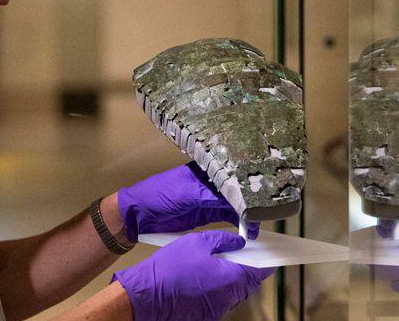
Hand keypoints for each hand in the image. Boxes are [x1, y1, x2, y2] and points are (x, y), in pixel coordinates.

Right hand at [112, 230, 274, 320]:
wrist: (145, 297)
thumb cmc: (169, 268)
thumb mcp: (197, 242)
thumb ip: (222, 240)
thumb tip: (238, 242)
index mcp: (230, 279)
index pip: (259, 272)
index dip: (266, 263)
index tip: (271, 256)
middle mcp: (226, 299)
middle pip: (247, 286)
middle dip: (248, 271)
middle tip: (241, 257)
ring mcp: (215, 311)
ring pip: (232, 295)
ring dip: (231, 282)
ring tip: (218, 266)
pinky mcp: (203, 317)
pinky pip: (217, 303)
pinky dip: (216, 292)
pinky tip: (203, 280)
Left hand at [118, 162, 259, 241]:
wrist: (138, 215)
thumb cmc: (158, 195)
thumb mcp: (185, 194)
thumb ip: (209, 196)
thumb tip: (232, 201)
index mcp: (204, 169)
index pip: (230, 175)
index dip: (245, 186)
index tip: (259, 198)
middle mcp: (209, 182)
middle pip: (234, 192)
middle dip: (248, 203)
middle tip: (260, 218)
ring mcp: (207, 198)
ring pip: (232, 206)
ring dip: (244, 216)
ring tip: (255, 228)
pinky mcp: (205, 213)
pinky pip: (225, 217)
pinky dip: (236, 223)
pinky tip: (245, 229)